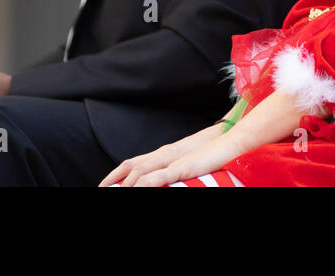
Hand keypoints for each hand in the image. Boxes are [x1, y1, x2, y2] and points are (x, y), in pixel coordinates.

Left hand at [99, 124, 224, 186]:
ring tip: (113, 192)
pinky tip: (136, 189)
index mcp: (165, 153)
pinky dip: (143, 184)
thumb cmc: (215, 153)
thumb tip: (167, 176)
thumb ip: (175, 169)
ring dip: (124, 184)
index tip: (105, 184)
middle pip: (131, 166)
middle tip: (101, 190)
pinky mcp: (182, 166)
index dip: (116, 173)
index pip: (133, 162)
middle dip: (113, 179)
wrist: (233, 141)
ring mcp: (172, 159)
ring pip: (139, 172)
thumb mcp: (190, 163)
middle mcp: (164, 154)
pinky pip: (157, 177)